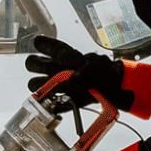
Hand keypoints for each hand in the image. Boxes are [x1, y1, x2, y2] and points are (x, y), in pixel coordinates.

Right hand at [25, 36, 150, 118]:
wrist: (117, 90)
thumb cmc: (108, 72)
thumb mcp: (100, 65)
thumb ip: (86, 70)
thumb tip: (72, 80)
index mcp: (66, 56)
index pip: (46, 46)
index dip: (44, 45)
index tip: (44, 46)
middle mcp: (58, 69)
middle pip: (33, 63)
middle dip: (38, 66)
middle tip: (49, 69)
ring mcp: (59, 86)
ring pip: (36, 85)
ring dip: (43, 87)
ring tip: (56, 88)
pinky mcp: (64, 101)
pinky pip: (51, 104)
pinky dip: (54, 105)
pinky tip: (60, 103)